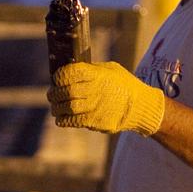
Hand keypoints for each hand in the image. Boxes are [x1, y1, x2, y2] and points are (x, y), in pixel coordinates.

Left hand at [48, 61, 163, 135]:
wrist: (140, 106)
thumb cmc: (124, 85)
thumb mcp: (111, 70)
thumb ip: (92, 70)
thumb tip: (71, 71)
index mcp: (98, 75)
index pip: (72, 72)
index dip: (60, 75)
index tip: (57, 78)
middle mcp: (96, 90)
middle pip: (67, 91)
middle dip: (55, 93)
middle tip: (52, 94)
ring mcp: (95, 107)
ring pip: (67, 107)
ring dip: (57, 107)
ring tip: (55, 106)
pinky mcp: (95, 121)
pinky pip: (73, 121)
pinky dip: (64, 120)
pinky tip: (61, 118)